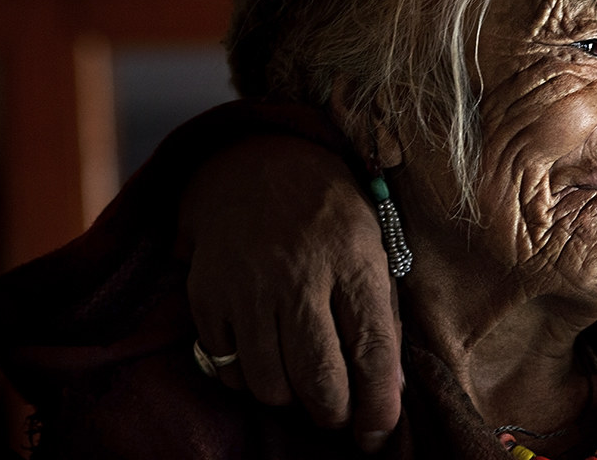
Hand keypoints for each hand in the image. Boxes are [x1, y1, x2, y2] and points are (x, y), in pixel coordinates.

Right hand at [179, 135, 401, 451]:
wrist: (255, 163)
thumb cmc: (328, 211)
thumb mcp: (372, 244)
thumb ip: (380, 313)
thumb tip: (388, 390)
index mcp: (354, 259)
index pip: (373, 351)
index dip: (379, 405)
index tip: (377, 434)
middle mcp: (300, 275)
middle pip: (319, 379)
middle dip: (335, 414)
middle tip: (339, 416)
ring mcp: (249, 287)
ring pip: (270, 384)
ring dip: (290, 401)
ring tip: (302, 388)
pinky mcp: (208, 295)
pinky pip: (227, 367)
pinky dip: (247, 380)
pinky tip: (265, 361)